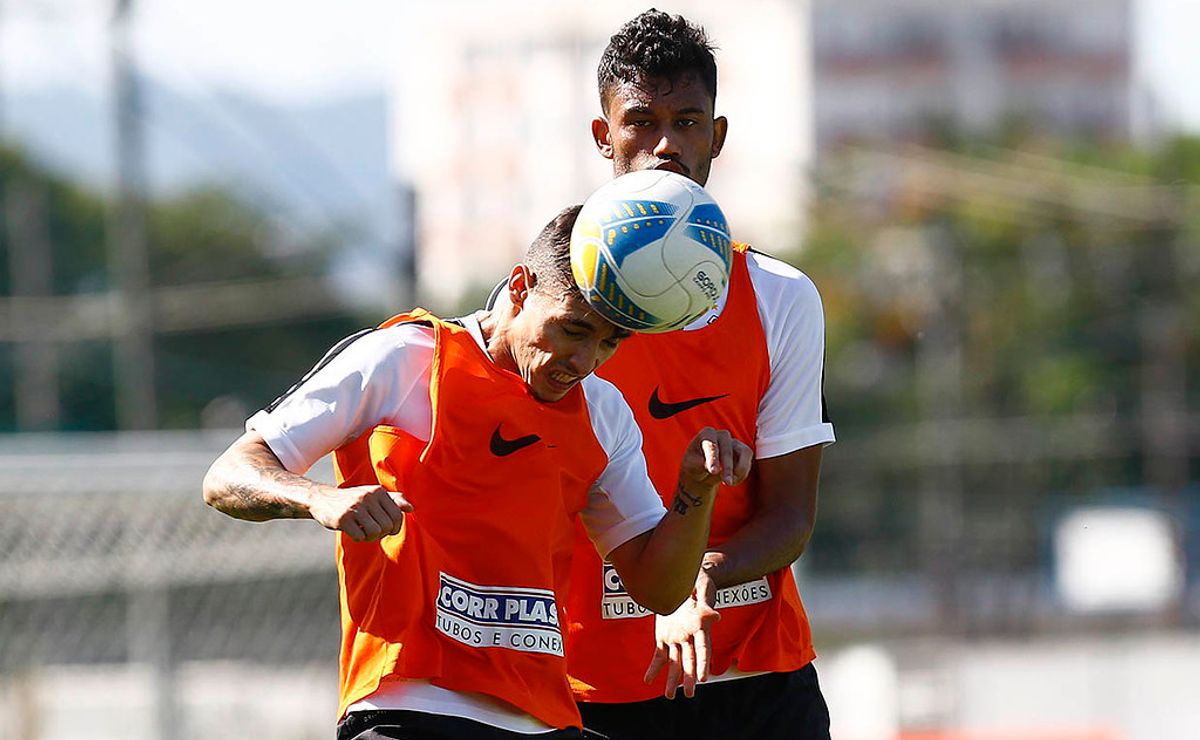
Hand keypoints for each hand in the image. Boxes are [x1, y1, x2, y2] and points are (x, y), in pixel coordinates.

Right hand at [309, 484, 412, 541]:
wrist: (321, 499)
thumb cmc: (352, 500)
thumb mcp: (372, 495)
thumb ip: (393, 500)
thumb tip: (411, 508)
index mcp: (378, 491)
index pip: (398, 515)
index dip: (395, 527)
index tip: (386, 529)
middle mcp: (368, 497)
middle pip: (387, 525)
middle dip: (382, 533)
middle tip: (371, 531)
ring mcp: (355, 507)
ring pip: (375, 532)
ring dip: (370, 537)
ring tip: (363, 531)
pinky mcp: (343, 518)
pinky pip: (360, 536)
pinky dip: (358, 538)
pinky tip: (352, 531)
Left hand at [644, 569, 719, 698]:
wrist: (685, 577)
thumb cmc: (698, 579)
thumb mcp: (702, 586)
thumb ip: (705, 602)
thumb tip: (716, 617)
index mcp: (700, 625)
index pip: (703, 647)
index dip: (702, 663)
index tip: (703, 678)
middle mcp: (689, 635)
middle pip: (690, 660)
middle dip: (689, 677)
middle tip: (689, 694)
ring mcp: (677, 637)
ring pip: (675, 662)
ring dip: (672, 679)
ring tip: (670, 696)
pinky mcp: (665, 636)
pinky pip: (659, 655)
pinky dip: (654, 668)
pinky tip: (648, 680)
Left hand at [679, 427, 752, 497]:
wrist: (702, 473)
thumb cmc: (695, 466)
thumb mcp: (691, 467)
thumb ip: (699, 464)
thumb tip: (710, 466)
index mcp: (706, 434)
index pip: (711, 443)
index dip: (713, 457)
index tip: (713, 471)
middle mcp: (722, 435)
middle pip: (727, 449)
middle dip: (727, 467)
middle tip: (726, 482)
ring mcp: (734, 442)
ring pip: (744, 453)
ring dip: (740, 470)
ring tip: (729, 483)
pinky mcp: (744, 451)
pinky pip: (748, 462)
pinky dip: (742, 474)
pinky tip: (733, 481)